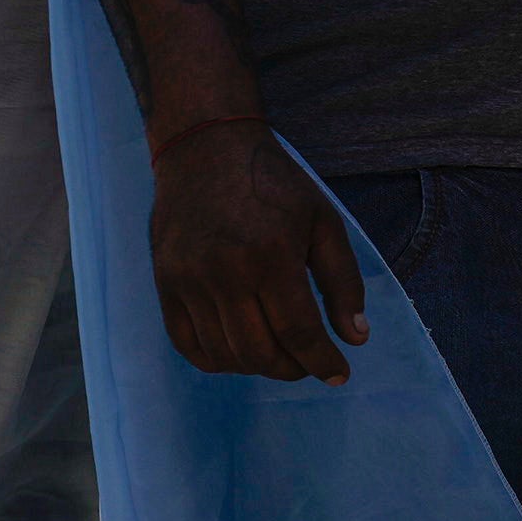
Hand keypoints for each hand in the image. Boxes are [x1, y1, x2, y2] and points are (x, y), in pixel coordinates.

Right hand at [148, 120, 365, 382]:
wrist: (204, 147)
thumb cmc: (272, 183)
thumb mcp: (323, 221)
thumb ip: (343, 282)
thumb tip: (355, 338)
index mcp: (271, 255)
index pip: (299, 333)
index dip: (323, 362)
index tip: (339, 373)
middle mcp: (225, 272)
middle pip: (260, 353)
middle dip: (292, 368)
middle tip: (307, 361)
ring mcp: (189, 280)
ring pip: (225, 354)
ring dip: (257, 367)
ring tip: (277, 354)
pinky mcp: (165, 282)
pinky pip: (187, 344)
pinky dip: (216, 360)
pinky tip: (238, 350)